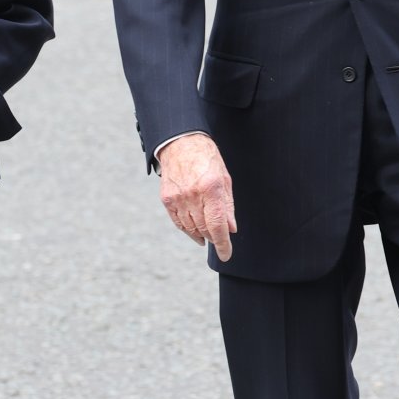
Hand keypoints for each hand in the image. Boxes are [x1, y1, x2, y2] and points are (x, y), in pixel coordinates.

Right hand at [158, 133, 236, 260]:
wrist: (181, 143)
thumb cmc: (207, 159)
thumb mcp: (224, 179)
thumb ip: (228, 206)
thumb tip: (231, 229)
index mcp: (211, 189)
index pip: (217, 226)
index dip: (223, 244)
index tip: (226, 255)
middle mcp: (193, 195)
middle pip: (204, 229)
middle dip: (213, 236)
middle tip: (218, 236)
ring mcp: (178, 198)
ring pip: (191, 228)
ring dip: (201, 234)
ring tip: (207, 232)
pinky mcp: (167, 199)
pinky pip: (178, 222)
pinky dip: (187, 229)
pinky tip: (194, 231)